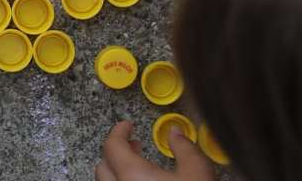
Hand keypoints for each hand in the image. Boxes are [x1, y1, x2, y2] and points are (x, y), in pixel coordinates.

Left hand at [95, 122, 214, 180]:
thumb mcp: (197, 174)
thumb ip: (185, 149)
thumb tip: (176, 134)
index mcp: (131, 175)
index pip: (112, 146)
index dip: (118, 132)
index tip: (128, 125)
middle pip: (103, 167)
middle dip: (116, 153)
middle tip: (135, 146)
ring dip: (117, 174)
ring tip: (138, 170)